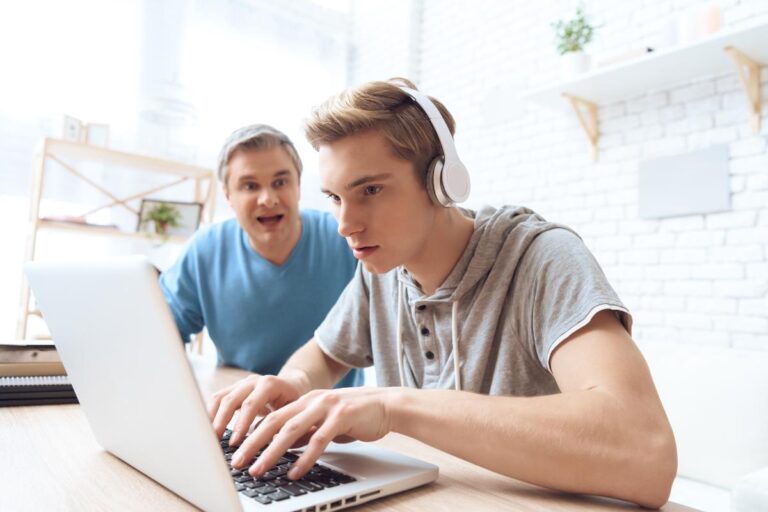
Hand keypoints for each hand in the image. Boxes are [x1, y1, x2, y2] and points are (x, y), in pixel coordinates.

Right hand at [208, 374, 303, 444]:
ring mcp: (241, 384)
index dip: (241, 423)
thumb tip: (273, 445)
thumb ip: (283, 426)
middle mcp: (253, 381)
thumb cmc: (294, 403)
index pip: (251, 403)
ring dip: (213, 419)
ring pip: (221, 398)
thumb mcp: (294, 413)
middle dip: (222, 423)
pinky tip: (208, 429)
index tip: (235, 442)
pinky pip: (217, 399)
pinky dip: (211, 414)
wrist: (292, 386)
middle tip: (216, 443)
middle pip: (232, 399)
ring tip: (209, 438)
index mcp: (270, 384)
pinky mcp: (234, 389)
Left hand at [231, 387, 393, 479]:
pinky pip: (318, 439)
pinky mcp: (342, 416)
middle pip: (273, 422)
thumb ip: (304, 430)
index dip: (249, 434)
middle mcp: (311, 401)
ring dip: (271, 452)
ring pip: (291, 430)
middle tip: (237, 463)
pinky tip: (294, 472)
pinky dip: (304, 458)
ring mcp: (326, 407)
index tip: (233, 451)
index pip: (269, 417)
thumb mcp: (324, 420)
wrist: (387, 405)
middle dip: (252, 444)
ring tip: (258, 469)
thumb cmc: (355, 415)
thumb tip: (283, 447)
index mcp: (304, 401)